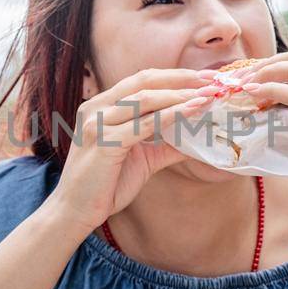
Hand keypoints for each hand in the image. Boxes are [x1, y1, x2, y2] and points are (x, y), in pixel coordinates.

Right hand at [47, 68, 217, 230]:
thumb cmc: (105, 186)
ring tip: (207, 95)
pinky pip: (144, 124)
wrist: (75, 212)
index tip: (203, 79)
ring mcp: (98, 123)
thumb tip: (195, 138)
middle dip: (181, 78)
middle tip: (211, 81)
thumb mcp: (141, 159)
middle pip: (144, 81)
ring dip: (180, 95)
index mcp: (101, 106)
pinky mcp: (105, 142)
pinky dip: (171, 115)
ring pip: (145, 99)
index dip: (173, 76)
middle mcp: (96, 107)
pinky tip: (192, 112)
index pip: (141, 81)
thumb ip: (164, 145)